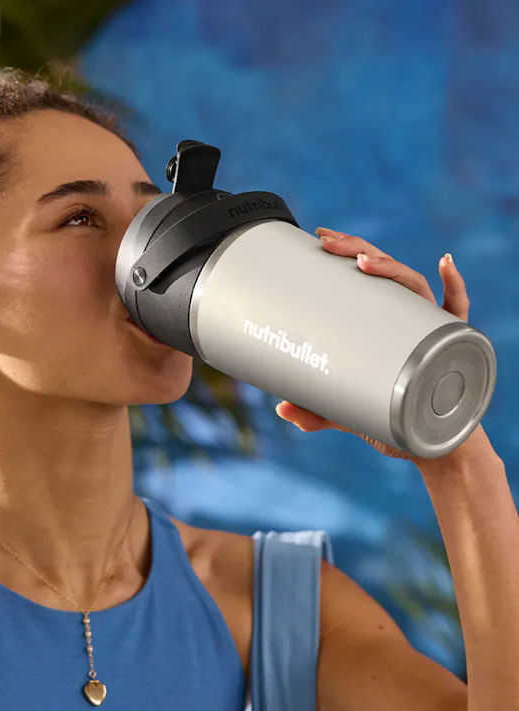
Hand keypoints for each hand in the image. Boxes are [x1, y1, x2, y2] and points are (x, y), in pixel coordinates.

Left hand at [274, 227, 470, 462]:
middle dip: (356, 250)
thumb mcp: (345, 413)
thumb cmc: (390, 418)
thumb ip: (315, 410)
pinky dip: (455, 286)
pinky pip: (458, 310)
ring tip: (363, 260)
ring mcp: (430, 327)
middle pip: (384, 272)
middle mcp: (406, 317)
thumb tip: (280, 408)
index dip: (345, 252)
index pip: (364, 276)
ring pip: (413, 286)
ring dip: (390, 267)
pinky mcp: (452, 344)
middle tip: (327, 241)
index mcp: (382, 321)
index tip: (320, 238)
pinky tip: (444, 264)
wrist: (429, 444)